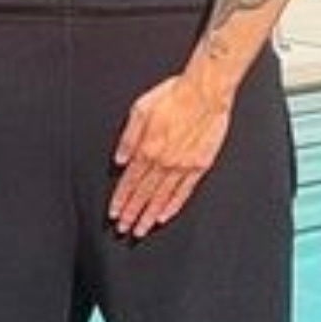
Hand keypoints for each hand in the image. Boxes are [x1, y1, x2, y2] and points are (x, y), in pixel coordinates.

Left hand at [110, 66, 230, 237]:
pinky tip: (165, 216)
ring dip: (149, 216)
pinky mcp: (199, 166)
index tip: (114, 214)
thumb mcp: (140, 109)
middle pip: (143, 194)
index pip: (129, 182)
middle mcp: (164, 161)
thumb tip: (118, 159)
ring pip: (162, 197)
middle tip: (124, 230)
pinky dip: (173, 206)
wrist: (205, 91)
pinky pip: (184, 191)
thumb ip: (128, 137)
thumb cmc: (174, 95)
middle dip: (132, 214)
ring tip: (141, 229)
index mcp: (147, 148)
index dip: (120, 200)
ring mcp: (183, 166)